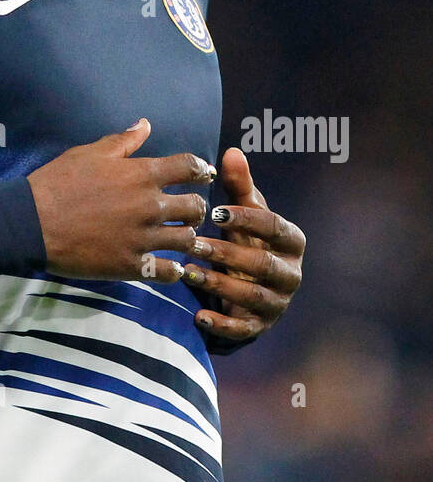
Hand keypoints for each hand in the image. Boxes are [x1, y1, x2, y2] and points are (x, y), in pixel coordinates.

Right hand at [26, 118, 216, 281]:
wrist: (33, 222)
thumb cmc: (59, 182)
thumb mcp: (90, 153)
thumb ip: (122, 141)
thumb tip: (145, 124)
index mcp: (142, 175)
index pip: (188, 167)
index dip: (201, 169)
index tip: (204, 174)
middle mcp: (150, 206)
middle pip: (195, 206)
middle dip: (197, 207)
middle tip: (190, 210)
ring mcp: (143, 238)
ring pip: (186, 240)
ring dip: (187, 237)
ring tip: (180, 237)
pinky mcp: (131, 265)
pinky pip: (168, 272)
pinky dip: (173, 270)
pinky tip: (169, 266)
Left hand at [182, 147, 304, 341]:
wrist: (249, 280)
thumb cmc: (246, 236)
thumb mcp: (243, 210)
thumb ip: (239, 184)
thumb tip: (232, 152)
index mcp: (292, 241)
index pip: (275, 227)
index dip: (247, 220)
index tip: (215, 212)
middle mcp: (291, 273)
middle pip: (262, 264)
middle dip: (227, 254)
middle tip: (193, 243)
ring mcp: (277, 302)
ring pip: (251, 296)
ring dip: (219, 284)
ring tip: (188, 272)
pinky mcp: (260, 326)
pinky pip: (243, 329)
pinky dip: (221, 324)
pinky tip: (197, 315)